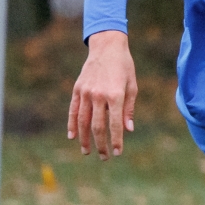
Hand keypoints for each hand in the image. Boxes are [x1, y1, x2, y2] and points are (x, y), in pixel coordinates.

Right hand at [68, 30, 137, 158]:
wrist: (107, 47)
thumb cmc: (124, 67)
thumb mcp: (132, 86)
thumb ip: (128, 109)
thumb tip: (128, 130)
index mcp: (115, 95)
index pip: (115, 124)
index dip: (116, 140)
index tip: (118, 152)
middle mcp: (98, 95)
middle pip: (97, 126)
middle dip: (101, 144)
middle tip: (104, 157)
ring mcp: (86, 92)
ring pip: (83, 121)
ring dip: (84, 138)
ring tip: (86, 151)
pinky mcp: (77, 89)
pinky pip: (73, 110)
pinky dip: (72, 124)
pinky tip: (72, 136)